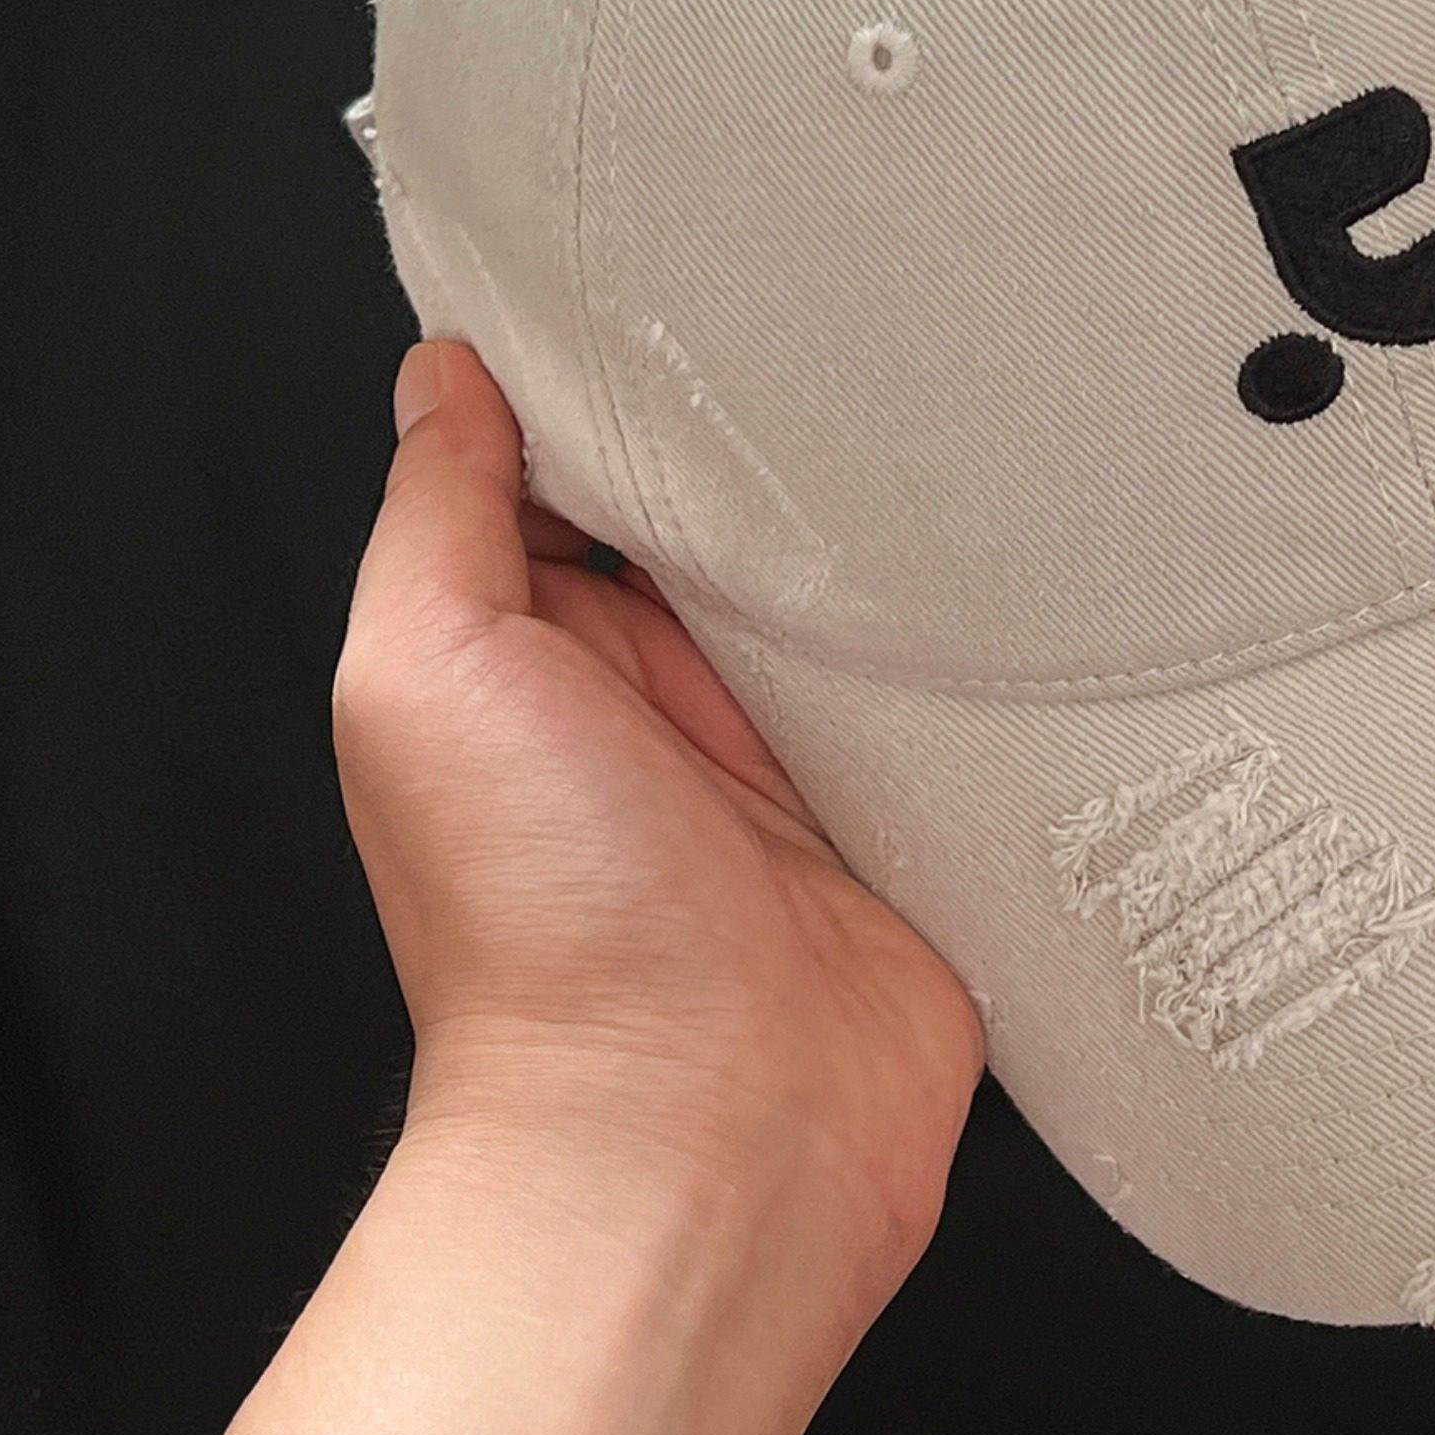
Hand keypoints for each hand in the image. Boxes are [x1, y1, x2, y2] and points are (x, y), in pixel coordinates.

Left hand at [334, 341, 983, 1305]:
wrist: (702, 1140)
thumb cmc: (544, 939)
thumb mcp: (423, 670)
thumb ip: (440, 518)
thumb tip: (445, 381)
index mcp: (535, 658)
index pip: (582, 479)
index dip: (623, 390)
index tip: (678, 293)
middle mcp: (660, 710)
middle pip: (730, 530)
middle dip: (777, 454)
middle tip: (839, 346)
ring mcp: (790, 772)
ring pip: (852, 609)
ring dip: (893, 555)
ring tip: (947, 451)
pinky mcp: (903, 832)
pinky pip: (949, 712)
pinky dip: (977, 665)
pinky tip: (1011, 597)